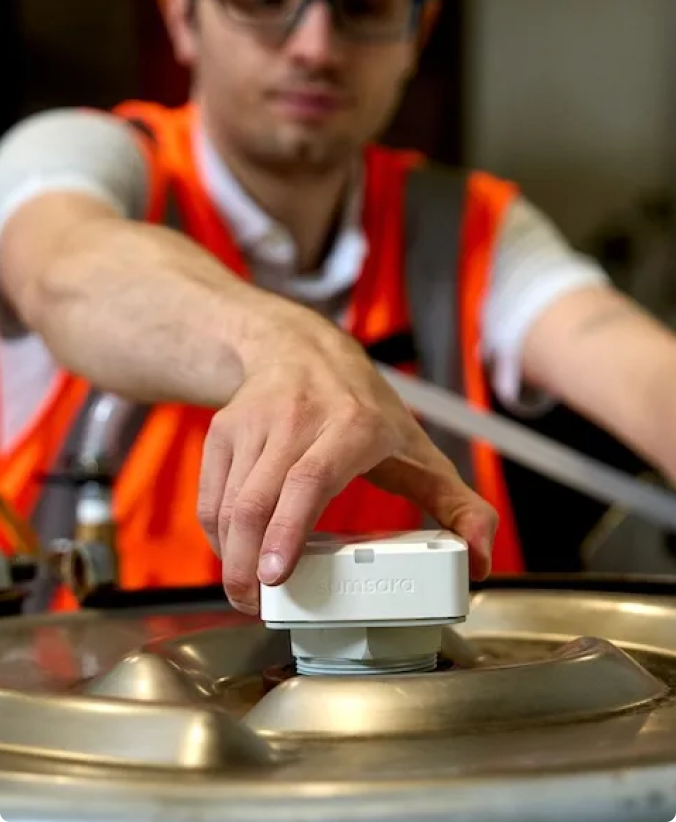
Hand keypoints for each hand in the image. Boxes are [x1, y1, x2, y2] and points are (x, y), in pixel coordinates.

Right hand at [197, 305, 496, 614]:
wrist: (301, 350)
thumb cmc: (364, 409)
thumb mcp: (418, 452)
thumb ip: (459, 506)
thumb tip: (478, 560)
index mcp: (352, 425)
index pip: (310, 479)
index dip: (289, 529)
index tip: (277, 575)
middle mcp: (297, 418)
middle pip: (259, 501)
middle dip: (248, 565)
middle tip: (258, 604)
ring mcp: (254, 422)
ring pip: (229, 503)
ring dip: (231, 558)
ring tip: (247, 590)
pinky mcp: (224, 429)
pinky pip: (211, 496)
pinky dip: (218, 536)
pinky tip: (235, 554)